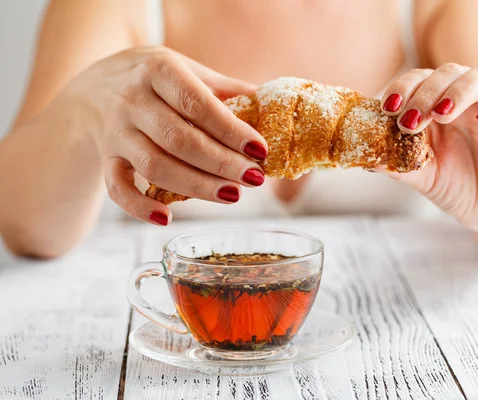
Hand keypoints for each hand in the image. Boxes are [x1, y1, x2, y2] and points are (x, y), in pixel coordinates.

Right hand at [65, 47, 267, 224]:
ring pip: (155, 166)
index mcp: (158, 71)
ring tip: (232, 196)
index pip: (197, 104)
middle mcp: (132, 100)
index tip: (260, 149)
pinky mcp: (106, 159)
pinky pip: (117, 188)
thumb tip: (266, 101)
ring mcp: (116, 132)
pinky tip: (166, 218)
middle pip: (179, 139)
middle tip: (254, 179)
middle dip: (221, 163)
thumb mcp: (183, 68)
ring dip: (196, 186)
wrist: (92, 88)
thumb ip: (220, 87)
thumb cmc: (152, 80)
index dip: (230, 130)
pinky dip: (139, 207)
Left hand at [380, 63, 477, 238]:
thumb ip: (400, 166)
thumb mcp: (425, 178)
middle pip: (449, 73)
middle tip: (411, 118)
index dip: (403, 87)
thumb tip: (367, 159)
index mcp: (440, 107)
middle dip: (426, 92)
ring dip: (460, 89)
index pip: (421, 80)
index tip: (387, 106)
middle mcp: (469, 101)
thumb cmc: (460, 190)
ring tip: (442, 113)